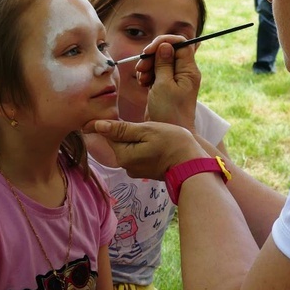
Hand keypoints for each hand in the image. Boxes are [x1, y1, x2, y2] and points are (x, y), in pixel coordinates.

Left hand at [87, 120, 206, 180]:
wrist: (193, 164)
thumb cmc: (173, 143)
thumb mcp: (147, 130)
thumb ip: (122, 129)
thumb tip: (96, 125)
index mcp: (123, 155)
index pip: (107, 134)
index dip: (112, 122)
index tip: (122, 118)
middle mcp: (126, 166)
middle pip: (118, 141)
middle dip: (126, 130)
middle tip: (147, 126)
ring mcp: (136, 170)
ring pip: (129, 147)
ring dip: (136, 138)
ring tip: (154, 134)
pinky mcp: (145, 171)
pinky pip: (138, 154)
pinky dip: (143, 146)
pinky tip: (156, 143)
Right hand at [136, 36, 200, 129]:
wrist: (168, 133)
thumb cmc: (169, 112)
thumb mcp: (164, 85)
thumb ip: (164, 64)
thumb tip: (165, 45)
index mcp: (189, 71)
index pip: (180, 44)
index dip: (163, 43)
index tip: (149, 51)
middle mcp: (183, 73)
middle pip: (167, 51)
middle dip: (151, 56)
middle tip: (142, 68)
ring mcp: (174, 79)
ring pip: (159, 61)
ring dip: (147, 66)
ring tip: (142, 79)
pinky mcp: (164, 86)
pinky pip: (155, 72)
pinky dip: (147, 75)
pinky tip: (143, 84)